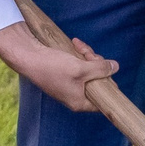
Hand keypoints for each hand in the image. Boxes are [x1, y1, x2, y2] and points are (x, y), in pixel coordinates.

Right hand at [0, 22, 119, 113]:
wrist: (28, 56)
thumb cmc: (52, 67)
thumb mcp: (81, 68)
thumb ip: (100, 69)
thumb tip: (116, 67)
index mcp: (79, 102)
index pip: (102, 100)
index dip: (108, 84)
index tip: (109, 71)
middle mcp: (74, 95)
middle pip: (96, 81)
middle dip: (96, 64)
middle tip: (90, 55)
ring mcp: (69, 84)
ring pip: (88, 70)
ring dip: (87, 56)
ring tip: (79, 45)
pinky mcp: (64, 73)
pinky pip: (78, 65)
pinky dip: (78, 54)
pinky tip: (74, 43)